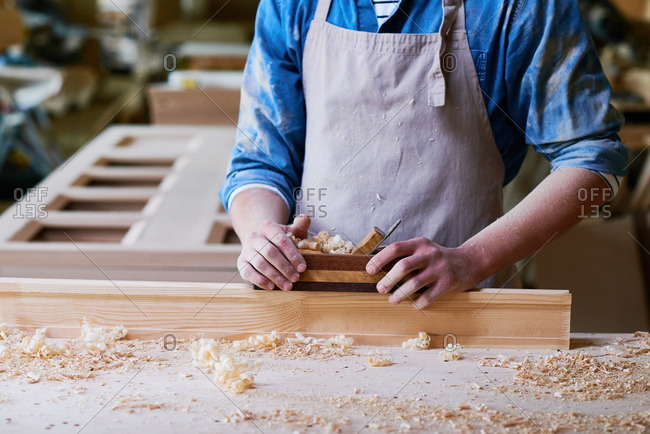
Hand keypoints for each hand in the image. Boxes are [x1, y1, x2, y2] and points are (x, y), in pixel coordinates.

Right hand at [237, 214, 309, 289]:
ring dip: (275, 276)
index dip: (293, 255)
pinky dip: (260, 280)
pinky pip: (248, 272)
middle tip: (295, 278)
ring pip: (260, 263)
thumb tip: (305, 218)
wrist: (261, 244)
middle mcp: (254, 237)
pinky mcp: (241, 262)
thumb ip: (300, 224)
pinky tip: (271, 286)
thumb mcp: (292, 231)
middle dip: (284, 267)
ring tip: (287, 285)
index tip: (302, 268)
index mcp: (268, 227)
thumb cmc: (281, 240)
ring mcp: (246, 250)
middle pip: (270, 252)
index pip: (281, 240)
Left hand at [365, 237, 483, 308]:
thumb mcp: (422, 249)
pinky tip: (413, 304)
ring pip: (414, 283)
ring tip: (392, 300)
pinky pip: (428, 296)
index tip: (370, 270)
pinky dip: (418, 303)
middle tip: (380, 289)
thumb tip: (374, 264)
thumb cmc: (436, 258)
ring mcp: (439, 269)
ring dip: (400, 294)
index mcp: (419, 244)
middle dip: (388, 279)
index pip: (395, 248)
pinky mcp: (448, 283)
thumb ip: (403, 254)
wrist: (468, 262)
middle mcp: (429, 254)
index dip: (380, 259)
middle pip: (403, 266)